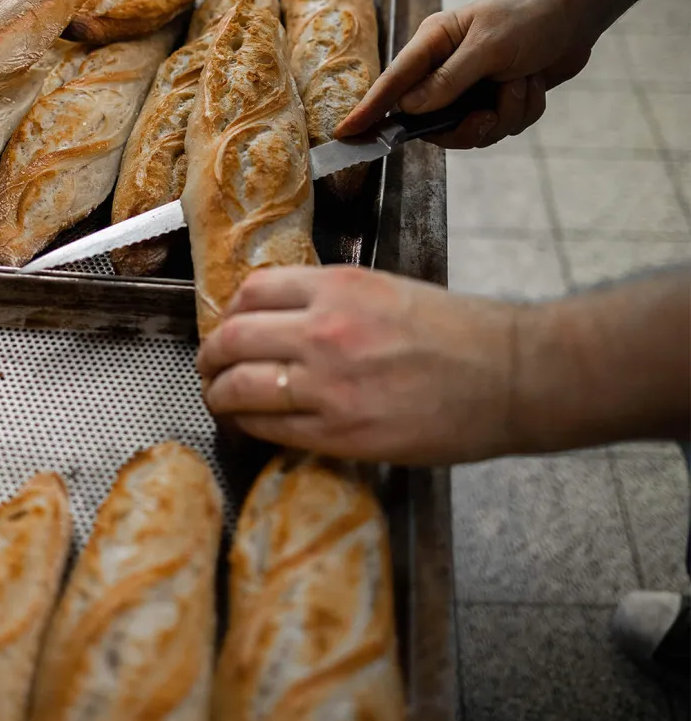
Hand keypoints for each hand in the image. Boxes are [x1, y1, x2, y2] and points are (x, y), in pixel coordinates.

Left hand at [196, 266, 522, 465]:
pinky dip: (250, 427)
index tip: (228, 328)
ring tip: (220, 399)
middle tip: (208, 367)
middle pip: (230, 339)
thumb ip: (327, 299)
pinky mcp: (342, 433)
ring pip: (239, 387)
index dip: (229, 314)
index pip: (249, 293)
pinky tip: (252, 426)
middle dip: (209, 357)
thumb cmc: (458, 332)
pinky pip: (270, 429)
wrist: (512, 376)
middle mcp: (324, 330)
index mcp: (336, 288)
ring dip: (218, 394)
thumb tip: (277, 318)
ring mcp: (330, 385)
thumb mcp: (383, 290)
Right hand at [338, 0, 595, 148]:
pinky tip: (532, 85)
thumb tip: (410, 108)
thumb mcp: (488, 47)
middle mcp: (444, 68)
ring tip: (522, 84)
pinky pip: (500, 126)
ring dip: (505, 113)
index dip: (369, 110)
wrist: (578, 14)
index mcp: (431, 44)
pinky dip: (522, 111)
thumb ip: (449, 80)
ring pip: (472, 128)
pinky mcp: (495, 99)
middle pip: (432, 120)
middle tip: (488, 116)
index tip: (346, 133)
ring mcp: (470, 86)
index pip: (392, 83)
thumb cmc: (530, 17)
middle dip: (467, 124)